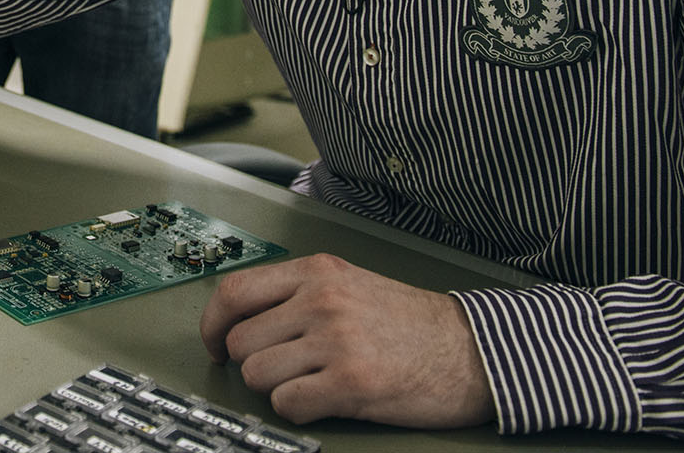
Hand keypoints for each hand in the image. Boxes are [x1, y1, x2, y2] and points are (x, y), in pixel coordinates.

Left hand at [199, 254, 493, 427]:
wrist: (472, 351)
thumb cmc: (412, 323)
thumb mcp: (350, 284)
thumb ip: (298, 293)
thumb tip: (242, 319)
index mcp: (317, 272)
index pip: (234, 292)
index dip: (212, 325)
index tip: (214, 343)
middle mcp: (321, 300)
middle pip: (240, 342)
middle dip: (253, 364)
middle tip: (281, 371)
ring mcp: (336, 341)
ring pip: (257, 375)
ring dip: (276, 389)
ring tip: (310, 384)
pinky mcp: (352, 383)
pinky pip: (288, 405)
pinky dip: (298, 411)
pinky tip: (322, 401)